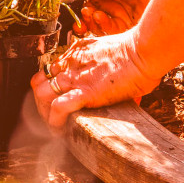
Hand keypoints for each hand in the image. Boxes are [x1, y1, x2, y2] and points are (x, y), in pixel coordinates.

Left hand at [30, 31, 161, 127]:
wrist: (144, 52)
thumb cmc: (137, 52)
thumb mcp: (108, 51)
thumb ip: (100, 62)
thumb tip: (108, 77)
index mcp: (74, 54)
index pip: (48, 73)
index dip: (48, 90)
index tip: (55, 102)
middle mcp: (69, 65)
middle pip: (39, 85)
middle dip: (42, 103)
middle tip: (52, 117)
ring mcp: (75, 78)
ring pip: (42, 96)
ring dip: (45, 114)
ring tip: (55, 126)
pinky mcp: (85, 92)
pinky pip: (58, 108)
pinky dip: (55, 121)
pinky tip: (61, 131)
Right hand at [77, 0, 183, 34]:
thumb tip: (62, 4)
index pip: (82, 9)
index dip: (75, 14)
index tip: (70, 15)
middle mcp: (109, 5)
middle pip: (90, 22)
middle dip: (82, 21)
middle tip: (81, 16)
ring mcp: (120, 16)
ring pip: (100, 30)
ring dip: (92, 24)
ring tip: (92, 13)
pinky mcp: (131, 27)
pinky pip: (112, 34)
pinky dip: (103, 27)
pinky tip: (100, 16)